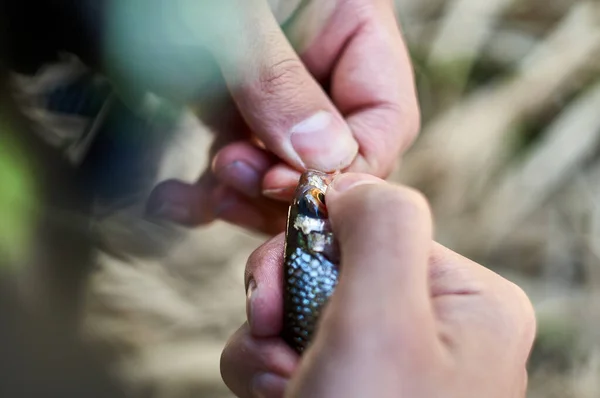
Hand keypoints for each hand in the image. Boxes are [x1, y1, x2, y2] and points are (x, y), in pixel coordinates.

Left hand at [130, 0, 419, 234]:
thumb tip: (324, 160)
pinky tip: (171, 201)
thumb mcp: (231, 14)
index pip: (385, 115)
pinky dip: (204, 191)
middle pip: (333, 153)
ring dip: (244, 196)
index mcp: (350, 23)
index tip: (288, 185)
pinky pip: (232, 159)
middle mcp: (318, 61)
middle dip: (286, 183)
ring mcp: (272, 87)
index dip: (350, 166)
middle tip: (235, 178)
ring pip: (280, 168)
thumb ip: (278, 80)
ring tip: (206, 192)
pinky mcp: (227, 103)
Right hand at [220, 173, 535, 397]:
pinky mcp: (341, 387)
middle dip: (284, 294)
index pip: (373, 223)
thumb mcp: (384, 321)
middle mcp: (429, 326)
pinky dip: (264, 372)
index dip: (313, 239)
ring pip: (297, 304)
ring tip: (283, 388)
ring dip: (268, 343)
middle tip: (275, 333)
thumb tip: (351, 185)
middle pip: (330, 262)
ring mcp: (383, 360)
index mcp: (463, 299)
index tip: (278, 278)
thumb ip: (380, 226)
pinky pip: (285, 348)